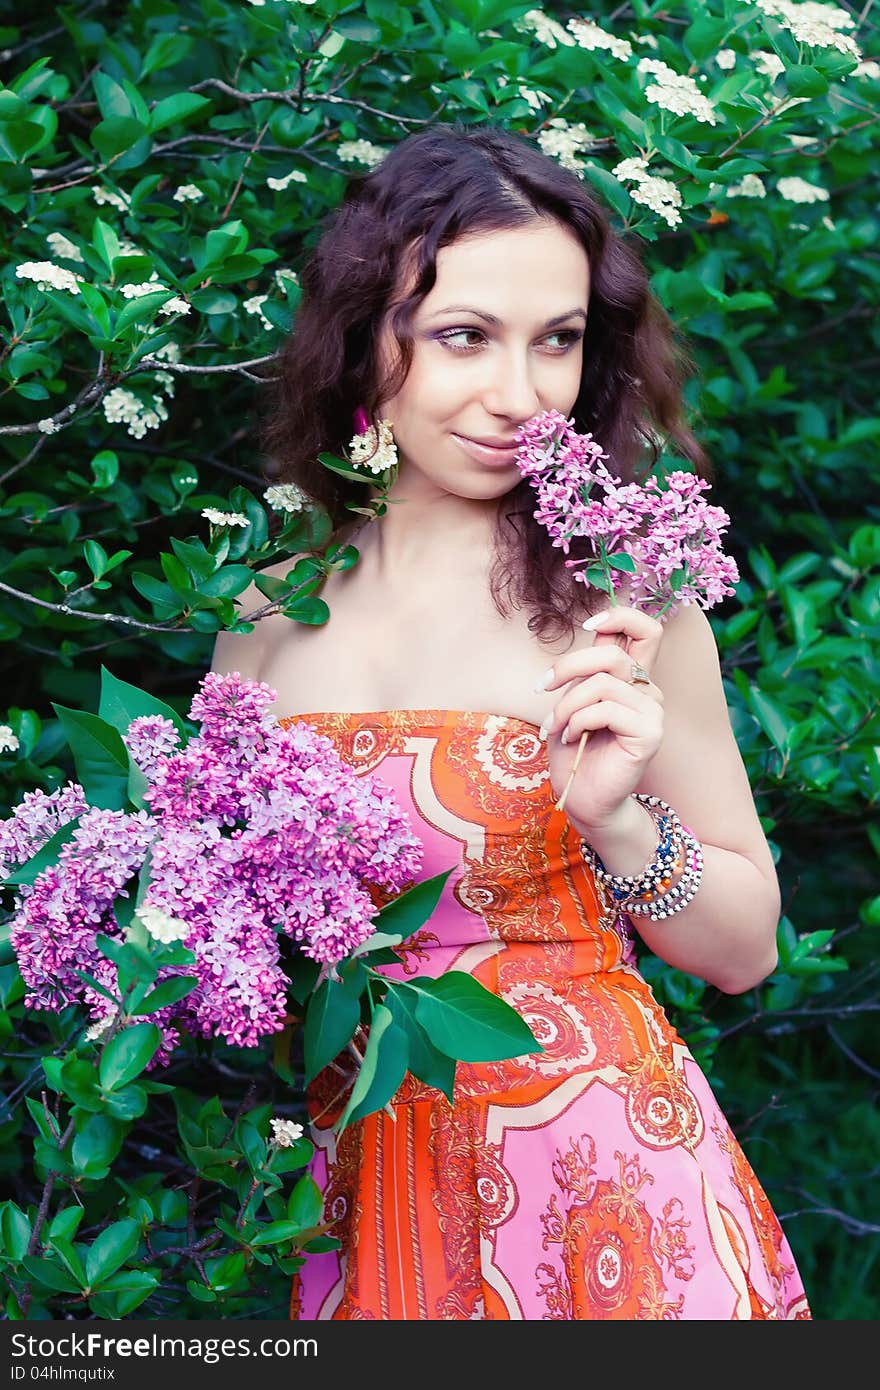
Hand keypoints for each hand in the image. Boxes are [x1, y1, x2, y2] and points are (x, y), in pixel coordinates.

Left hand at [538, 606, 665, 828]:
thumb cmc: (575, 749)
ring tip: (556, 727)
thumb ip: (587, 669)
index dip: (620, 616)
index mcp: (632, 678)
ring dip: (567, 705)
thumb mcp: (573, 699)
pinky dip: (578, 722)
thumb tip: (592, 630)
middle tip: (543, 687)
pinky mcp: (650, 733)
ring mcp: (653, 711)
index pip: (645, 629)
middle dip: (568, 667)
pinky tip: (574, 739)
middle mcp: (648, 690)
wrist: (583, 796)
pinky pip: (605, 710)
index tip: (587, 627)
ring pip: (602, 684)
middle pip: (612, 653)